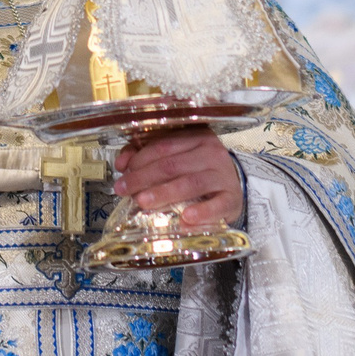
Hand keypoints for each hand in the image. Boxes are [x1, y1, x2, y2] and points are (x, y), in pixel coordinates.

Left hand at [115, 126, 242, 227]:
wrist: (231, 188)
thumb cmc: (197, 172)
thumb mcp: (175, 158)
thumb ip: (147, 156)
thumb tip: (122, 164)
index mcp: (196, 137)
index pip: (163, 146)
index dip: (139, 159)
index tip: (122, 173)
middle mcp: (211, 152)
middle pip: (172, 165)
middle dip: (144, 178)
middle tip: (124, 190)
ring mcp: (224, 175)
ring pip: (190, 183)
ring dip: (164, 193)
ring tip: (143, 202)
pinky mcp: (232, 198)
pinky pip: (217, 205)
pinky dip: (201, 212)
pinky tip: (185, 218)